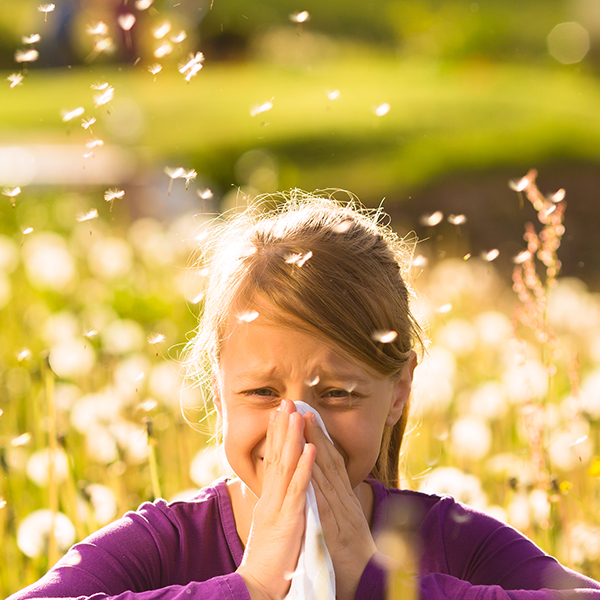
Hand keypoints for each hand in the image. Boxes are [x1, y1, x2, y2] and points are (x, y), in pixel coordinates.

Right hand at [237, 399, 315, 599]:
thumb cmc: (269, 559)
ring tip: (297, 414)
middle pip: (276, 456)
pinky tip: (310, 449)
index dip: (277, 436)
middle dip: (282, 428)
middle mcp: (271, 497)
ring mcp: (278, 506)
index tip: (280, 415)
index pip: (273, 460)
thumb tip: (278, 489)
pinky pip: (298, 489)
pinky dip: (304, 467)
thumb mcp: (271, 525)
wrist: (258, 585)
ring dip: (292, 438)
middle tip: (286, 402)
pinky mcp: (288, 518)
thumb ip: (275, 504)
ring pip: (285, 465)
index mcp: (269, 498)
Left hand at [303, 413, 377, 599]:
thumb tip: (326, 486)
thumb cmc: (352, 556)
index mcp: (345, 499)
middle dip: (315, 433)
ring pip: (326, 474)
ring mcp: (341, 512)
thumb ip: (336, 503)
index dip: (320, 439)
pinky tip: (308, 463)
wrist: (368, 582)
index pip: (332, 463)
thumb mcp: (346, 523)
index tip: (308, 417)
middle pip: (329, 461)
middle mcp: (345, 500)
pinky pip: (324, 501)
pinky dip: (316, 480)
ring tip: (302, 423)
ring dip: (314, 446)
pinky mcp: (335, 529)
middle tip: (302, 408)